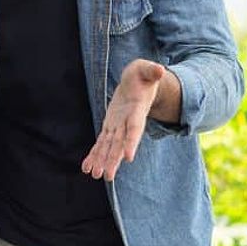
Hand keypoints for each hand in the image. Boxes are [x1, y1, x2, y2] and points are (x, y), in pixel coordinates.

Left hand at [81, 59, 165, 181]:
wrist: (138, 84)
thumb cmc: (143, 75)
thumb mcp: (146, 69)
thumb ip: (152, 70)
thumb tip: (159, 69)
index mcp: (137, 110)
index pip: (135, 129)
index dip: (132, 142)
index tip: (128, 157)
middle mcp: (128, 123)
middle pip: (120, 144)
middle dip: (114, 160)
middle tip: (108, 176)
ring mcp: (118, 126)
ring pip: (109, 147)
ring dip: (102, 161)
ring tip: (95, 175)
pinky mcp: (110, 127)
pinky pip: (101, 143)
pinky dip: (94, 155)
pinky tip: (87, 168)